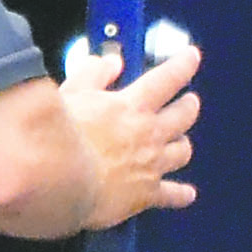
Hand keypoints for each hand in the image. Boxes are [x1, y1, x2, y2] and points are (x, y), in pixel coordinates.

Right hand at [50, 32, 201, 231]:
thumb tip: (110, 62)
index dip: (183, 65)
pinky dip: (181, 194)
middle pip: (183, 115)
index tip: (191, 56)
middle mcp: (149, 133)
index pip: (168, 78)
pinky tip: (186, 195)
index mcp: (133, 105)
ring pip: (182, 152)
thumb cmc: (61, 137)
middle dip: (188, 106)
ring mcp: (152, 165)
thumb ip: (93, 73)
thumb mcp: (72, 92)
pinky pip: (171, 194)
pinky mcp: (146, 194)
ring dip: (184, 144)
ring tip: (183, 141)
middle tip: (190, 101)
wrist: (60, 179)